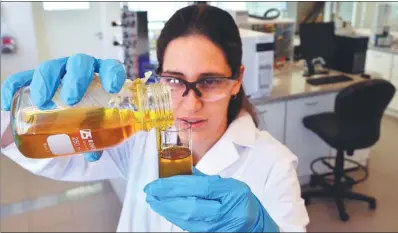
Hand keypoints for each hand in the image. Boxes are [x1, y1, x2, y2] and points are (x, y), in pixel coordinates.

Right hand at [1, 53, 125, 161]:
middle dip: (75, 79)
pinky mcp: (37, 78)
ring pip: (52, 67)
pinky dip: (13, 88)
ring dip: (46, 82)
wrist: (73, 110)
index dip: (112, 74)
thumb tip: (93, 156)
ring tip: (42, 102)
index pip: (110, 67)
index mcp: (101, 77)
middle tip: (70, 100)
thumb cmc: (91, 114)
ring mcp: (58, 72)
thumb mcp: (97, 125)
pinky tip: (8, 104)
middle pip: (79, 63)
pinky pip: (22, 78)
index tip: (111, 88)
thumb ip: (98, 138)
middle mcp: (81, 70)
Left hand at [144, 168, 278, 231]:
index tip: (157, 182)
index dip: (175, 186)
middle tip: (149, 192)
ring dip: (165, 209)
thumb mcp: (229, 185)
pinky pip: (187, 226)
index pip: (199, 188)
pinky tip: (165, 209)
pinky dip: (174, 216)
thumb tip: (180, 172)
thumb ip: (205, 180)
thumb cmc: (242, 201)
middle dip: (165, 199)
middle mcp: (223, 212)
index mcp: (230, 193)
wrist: (254, 225)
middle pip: (189, 207)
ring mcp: (215, 227)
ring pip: (186, 219)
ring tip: (153, 199)